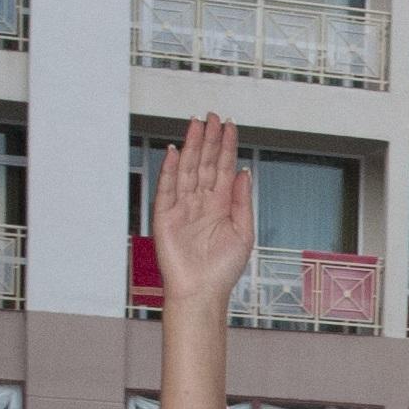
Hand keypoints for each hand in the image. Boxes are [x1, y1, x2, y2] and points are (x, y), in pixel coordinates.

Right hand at [151, 113, 254, 312]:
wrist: (201, 292)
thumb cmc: (223, 269)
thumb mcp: (243, 233)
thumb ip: (242, 201)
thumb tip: (244, 171)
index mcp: (221, 206)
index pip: (224, 168)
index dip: (227, 147)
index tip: (229, 126)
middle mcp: (202, 202)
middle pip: (205, 163)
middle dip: (209, 139)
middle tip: (212, 115)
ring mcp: (182, 207)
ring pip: (188, 169)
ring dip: (192, 146)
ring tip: (197, 123)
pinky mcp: (164, 216)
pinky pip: (167, 187)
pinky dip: (171, 169)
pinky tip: (176, 151)